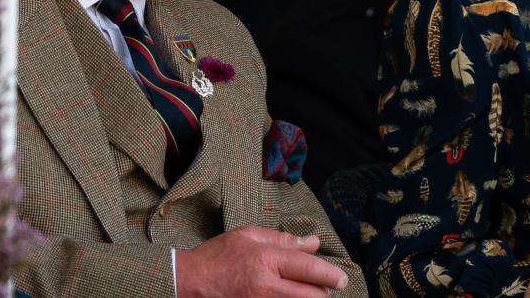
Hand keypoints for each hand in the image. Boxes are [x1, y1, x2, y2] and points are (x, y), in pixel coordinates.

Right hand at [175, 225, 348, 297]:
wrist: (187, 283)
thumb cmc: (218, 256)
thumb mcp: (248, 236)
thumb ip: (283, 240)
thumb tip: (313, 243)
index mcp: (265, 261)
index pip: (308, 269)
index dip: (330, 275)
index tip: (342, 278)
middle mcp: (265, 287)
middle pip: (311, 296)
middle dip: (324, 292)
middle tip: (326, 287)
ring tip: (309, 292)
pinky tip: (290, 296)